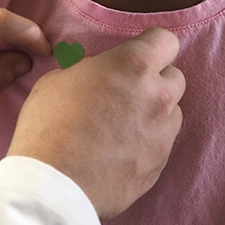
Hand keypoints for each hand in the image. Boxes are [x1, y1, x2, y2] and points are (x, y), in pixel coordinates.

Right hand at [7, 27, 184, 218]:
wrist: (53, 184)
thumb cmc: (49, 125)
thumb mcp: (58, 79)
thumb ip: (90, 71)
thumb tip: (97, 76)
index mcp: (133, 66)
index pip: (166, 41)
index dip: (149, 46)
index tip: (135, 55)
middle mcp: (158, 97)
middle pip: (175, 78)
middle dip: (155, 81)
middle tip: (125, 92)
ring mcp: (163, 135)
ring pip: (172, 114)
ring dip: (154, 114)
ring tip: (121, 126)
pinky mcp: (159, 167)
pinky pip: (161, 146)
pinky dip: (145, 145)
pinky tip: (117, 152)